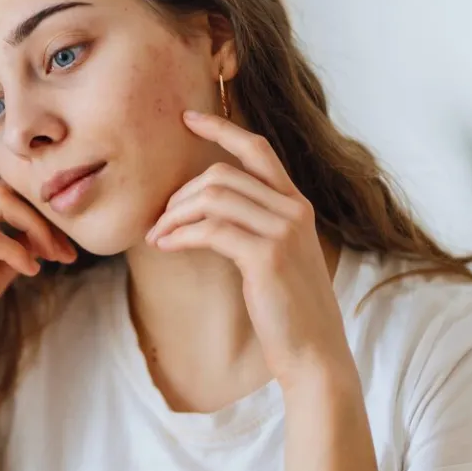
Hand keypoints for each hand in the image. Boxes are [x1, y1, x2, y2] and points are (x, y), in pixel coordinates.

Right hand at [0, 179, 76, 352]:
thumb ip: (12, 251)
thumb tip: (42, 235)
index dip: (37, 214)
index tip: (65, 246)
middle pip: (1, 190)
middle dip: (40, 217)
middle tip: (65, 250)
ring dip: (34, 228)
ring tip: (53, 256)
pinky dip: (14, 250)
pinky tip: (30, 269)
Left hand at [144, 110, 350, 385]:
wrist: (314, 351)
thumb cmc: (288, 309)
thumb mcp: (276, 257)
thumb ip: (254, 227)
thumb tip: (204, 211)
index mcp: (296, 205)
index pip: (257, 149)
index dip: (221, 129)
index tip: (188, 118)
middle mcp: (293, 210)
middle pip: (222, 175)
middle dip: (181, 193)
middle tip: (159, 220)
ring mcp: (283, 231)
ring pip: (213, 199)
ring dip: (174, 215)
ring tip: (157, 236)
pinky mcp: (267, 256)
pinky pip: (210, 230)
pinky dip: (180, 235)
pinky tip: (166, 247)